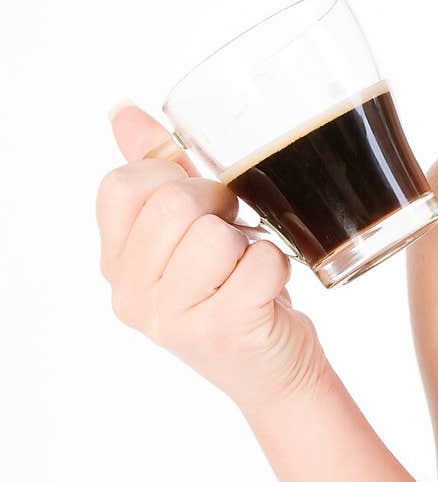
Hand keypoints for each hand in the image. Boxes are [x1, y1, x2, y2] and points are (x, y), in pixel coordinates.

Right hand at [96, 103, 331, 415]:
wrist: (274, 369)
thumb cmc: (232, 288)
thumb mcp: (187, 229)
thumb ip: (157, 169)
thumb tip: (123, 111)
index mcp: (115, 263)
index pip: (123, 186)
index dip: (173, 177)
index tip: (198, 203)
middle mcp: (131, 295)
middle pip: (173, 205)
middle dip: (219, 205)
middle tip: (232, 232)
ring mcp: (172, 319)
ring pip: (216, 235)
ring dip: (248, 241)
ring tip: (246, 266)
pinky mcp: (222, 331)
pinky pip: (259, 263)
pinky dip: (277, 265)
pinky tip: (267, 289)